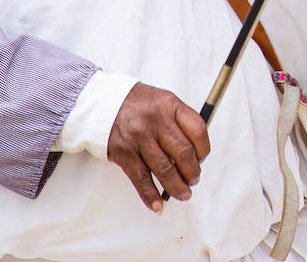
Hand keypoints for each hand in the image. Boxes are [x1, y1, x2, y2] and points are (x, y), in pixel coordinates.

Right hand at [108, 82, 210, 211]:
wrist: (103, 104)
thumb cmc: (138, 106)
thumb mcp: (163, 102)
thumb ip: (180, 122)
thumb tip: (197, 155)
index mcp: (170, 105)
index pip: (197, 130)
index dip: (204, 150)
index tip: (202, 160)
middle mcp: (155, 120)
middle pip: (183, 153)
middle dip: (192, 173)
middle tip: (193, 180)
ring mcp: (138, 137)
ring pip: (165, 170)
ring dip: (177, 187)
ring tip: (183, 194)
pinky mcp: (124, 152)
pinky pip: (141, 179)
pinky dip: (151, 195)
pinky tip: (158, 204)